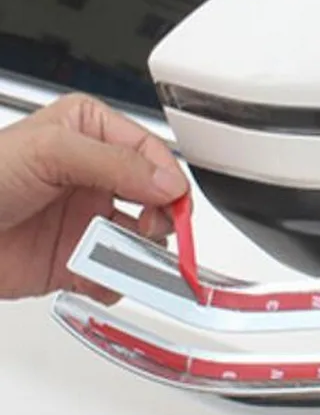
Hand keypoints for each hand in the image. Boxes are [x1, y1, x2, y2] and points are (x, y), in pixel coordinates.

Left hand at [0, 94, 188, 300]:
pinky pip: (116, 273)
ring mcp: (89, 218)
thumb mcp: (50, 152)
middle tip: (152, 228)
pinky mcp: (79, 257)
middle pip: (156, 199)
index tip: (175, 202)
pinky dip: (113, 280)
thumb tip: (167, 183)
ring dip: (138, 253)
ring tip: (119, 256)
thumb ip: (116, 163)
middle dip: (160, 218)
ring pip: (142, 240)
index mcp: (90, 134)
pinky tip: (95, 275)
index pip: (150, 152)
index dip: (167, 178)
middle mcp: (96, 175)